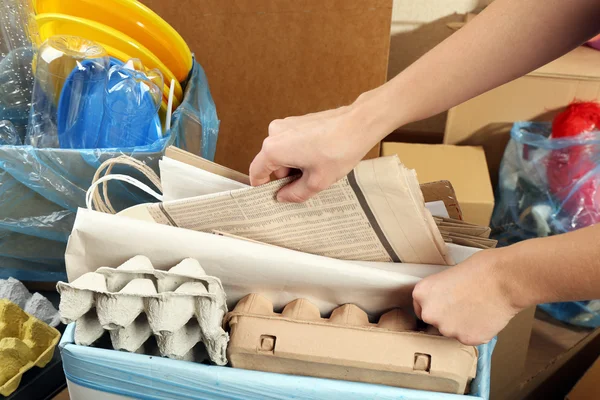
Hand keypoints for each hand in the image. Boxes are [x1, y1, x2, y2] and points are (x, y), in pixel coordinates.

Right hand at [249, 96, 385, 202]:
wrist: (359, 124)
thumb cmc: (339, 149)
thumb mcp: (317, 182)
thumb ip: (295, 194)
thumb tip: (283, 197)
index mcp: (273, 149)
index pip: (256, 172)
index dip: (262, 187)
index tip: (271, 196)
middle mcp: (275, 133)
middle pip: (272, 163)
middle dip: (286, 177)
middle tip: (307, 185)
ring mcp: (286, 124)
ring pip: (283, 153)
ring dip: (296, 165)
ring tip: (318, 169)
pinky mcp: (298, 121)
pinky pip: (292, 143)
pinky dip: (301, 153)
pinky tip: (320, 158)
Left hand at [412, 249, 521, 345]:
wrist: (504, 279)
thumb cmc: (481, 269)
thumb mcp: (449, 274)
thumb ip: (441, 291)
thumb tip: (445, 298)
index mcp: (422, 293)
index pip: (420, 307)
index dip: (435, 305)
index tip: (445, 303)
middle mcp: (430, 313)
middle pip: (435, 321)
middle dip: (447, 316)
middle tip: (465, 305)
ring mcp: (447, 329)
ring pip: (452, 331)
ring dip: (462, 324)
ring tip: (478, 309)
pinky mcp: (466, 339)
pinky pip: (469, 337)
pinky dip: (477, 330)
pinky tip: (486, 316)